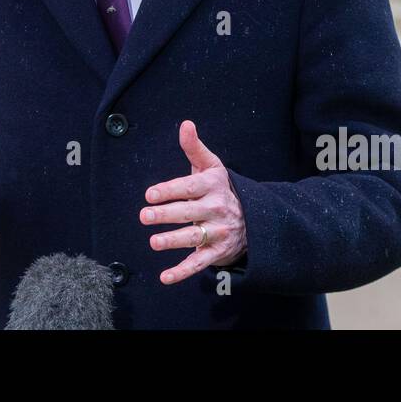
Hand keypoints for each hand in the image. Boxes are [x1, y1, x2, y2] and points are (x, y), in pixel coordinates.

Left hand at [140, 120, 247, 284]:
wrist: (256, 218)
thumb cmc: (222, 188)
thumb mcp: (213, 166)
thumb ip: (194, 148)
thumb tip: (185, 124)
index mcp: (213, 186)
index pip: (188, 187)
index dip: (169, 190)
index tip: (150, 194)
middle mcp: (216, 209)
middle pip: (188, 212)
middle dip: (166, 214)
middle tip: (145, 216)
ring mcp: (218, 232)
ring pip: (193, 237)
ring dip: (173, 241)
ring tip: (154, 242)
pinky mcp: (217, 253)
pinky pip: (199, 263)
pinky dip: (183, 272)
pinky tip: (165, 277)